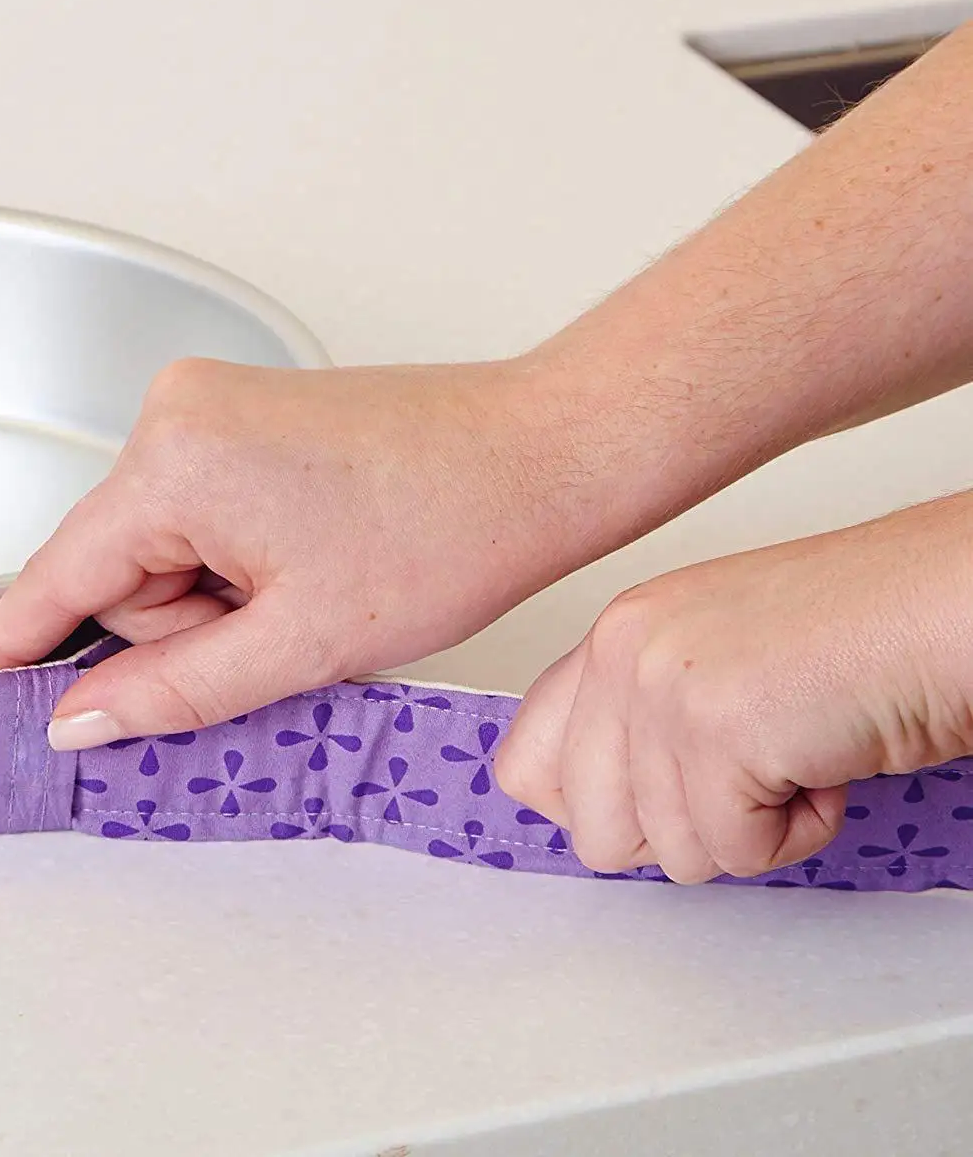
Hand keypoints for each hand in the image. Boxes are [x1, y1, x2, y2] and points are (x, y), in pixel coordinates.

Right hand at [0, 356, 608, 748]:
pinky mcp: (244, 410)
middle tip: (281, 631)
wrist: (537, 454)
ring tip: (314, 586)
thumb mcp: (299, 641)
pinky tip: (310, 557)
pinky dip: (237, 554)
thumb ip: (171, 690)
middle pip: (119, 567)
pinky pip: (198, 508)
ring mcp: (211, 402)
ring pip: (163, 544)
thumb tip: (81, 717)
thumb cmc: (447, 526)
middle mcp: (175, 410)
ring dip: (221, 592)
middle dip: (185, 624)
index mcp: (175, 460)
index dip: (20, 645)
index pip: (59, 572)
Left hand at [495, 493, 972, 882]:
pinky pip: (736, 853)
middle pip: (591, 830)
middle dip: (681, 831)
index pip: (524, 764)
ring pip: (669, 853)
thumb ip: (636, 719)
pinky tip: (823, 764)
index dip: (592, 810)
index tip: (654, 804)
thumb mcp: (709, 660)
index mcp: (614, 633)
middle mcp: (622, 651)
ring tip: (795, 753)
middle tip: (745, 778)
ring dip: (750, 828)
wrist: (942, 603)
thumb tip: (592, 812)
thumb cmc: (856, 632)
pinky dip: (797, 834)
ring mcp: (663, 687)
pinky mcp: (717, 730)